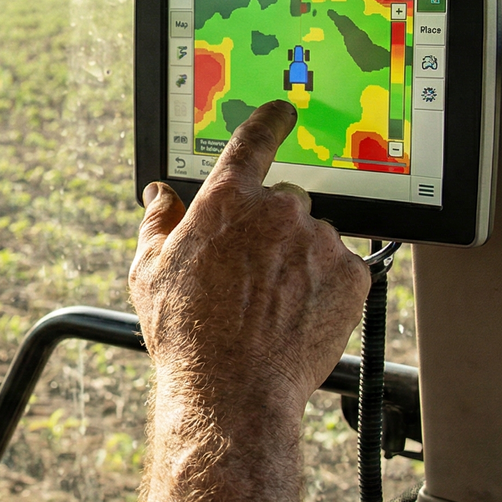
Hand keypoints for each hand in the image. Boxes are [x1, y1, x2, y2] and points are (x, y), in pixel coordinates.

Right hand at [129, 99, 370, 411]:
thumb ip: (158, 223)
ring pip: (314, 237)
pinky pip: (342, 268)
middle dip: (272, 227)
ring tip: (272, 303)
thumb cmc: (186, 333)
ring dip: (299, 257)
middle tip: (251, 272)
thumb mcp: (150, 272)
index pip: (255, 140)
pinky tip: (298, 314)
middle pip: (284, 200)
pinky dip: (325, 285)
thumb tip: (159, 196)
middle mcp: (278, 210)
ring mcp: (319, 242)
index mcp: (227, 199)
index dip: (270, 121)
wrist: (233, 389)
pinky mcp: (351, 275)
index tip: (282, 112)